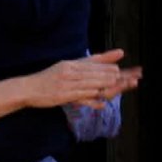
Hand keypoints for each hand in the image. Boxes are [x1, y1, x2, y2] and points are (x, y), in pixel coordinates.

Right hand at [24, 49, 139, 108]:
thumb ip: (83, 65)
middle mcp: (70, 71)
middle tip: (134, 76)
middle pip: (97, 73)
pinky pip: (81, 97)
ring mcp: (67, 83)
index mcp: (71, 63)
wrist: (27, 88)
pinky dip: (93, 99)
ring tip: (124, 85)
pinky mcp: (63, 96)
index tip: (127, 68)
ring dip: (109, 85)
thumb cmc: (47, 79)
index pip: (95, 63)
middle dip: (116, 75)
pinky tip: (102, 101)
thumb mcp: (65, 67)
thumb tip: (98, 61)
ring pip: (92, 84)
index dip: (112, 66)